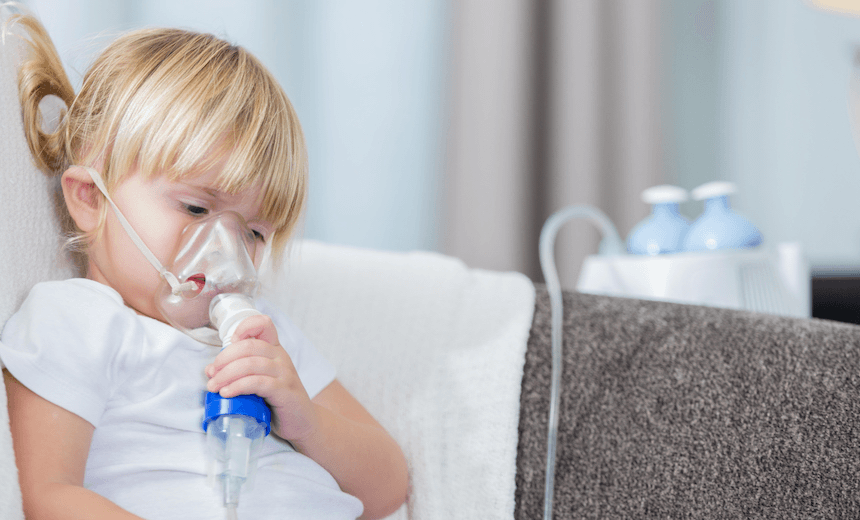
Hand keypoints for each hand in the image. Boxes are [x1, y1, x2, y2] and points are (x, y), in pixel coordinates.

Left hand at [204, 314, 318, 442]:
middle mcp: (281, 357)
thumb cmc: (277, 401)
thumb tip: (210, 370)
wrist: (302, 422)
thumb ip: (238, 372)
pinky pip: (258, 383)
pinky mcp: (284, 391)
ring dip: (226, 374)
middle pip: (249, 346)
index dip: (244, 327)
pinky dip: (238, 386)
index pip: (263, 324)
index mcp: (274, 350)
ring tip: (214, 387)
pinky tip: (227, 393)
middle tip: (211, 374)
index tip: (228, 343)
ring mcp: (284, 373)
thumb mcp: (258, 381)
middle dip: (224, 358)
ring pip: (250, 364)